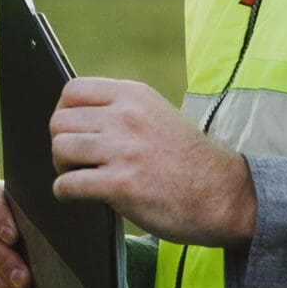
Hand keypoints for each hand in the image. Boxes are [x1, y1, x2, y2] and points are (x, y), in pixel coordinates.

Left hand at [49, 77, 257, 247]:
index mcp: (134, 96)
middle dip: (60, 144)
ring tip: (75, 177)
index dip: (64, 113)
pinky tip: (73, 196)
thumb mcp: (157, 116)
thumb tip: (75, 120)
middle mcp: (126, 117)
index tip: (71, 132)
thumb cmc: (188, 161)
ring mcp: (123, 150)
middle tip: (73, 162)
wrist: (226, 195)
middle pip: (60, 122)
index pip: (72, 91)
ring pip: (60, 149)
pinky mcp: (121, 184)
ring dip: (61, 168)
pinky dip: (63, 192)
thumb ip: (122, 112)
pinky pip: (68, 183)